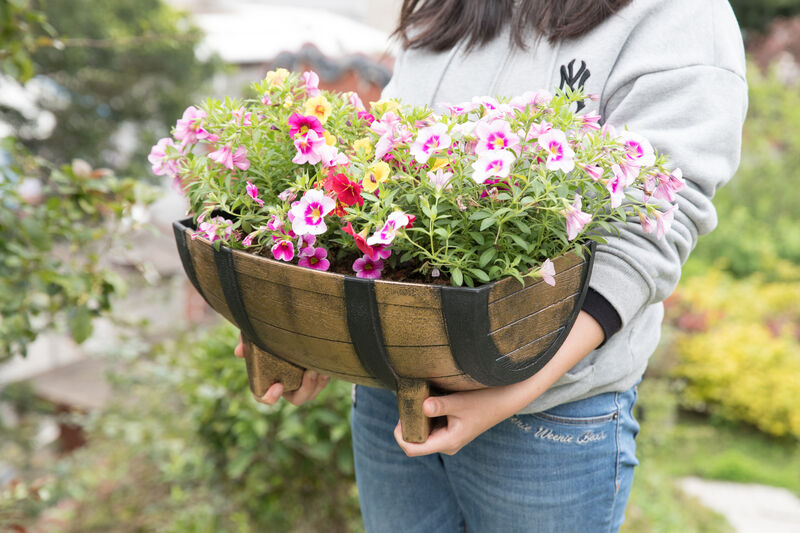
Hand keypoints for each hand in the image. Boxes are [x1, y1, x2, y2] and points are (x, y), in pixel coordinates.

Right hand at [234, 336, 328, 405]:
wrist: (288, 324)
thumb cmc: (267, 332)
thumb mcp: (255, 333)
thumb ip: (246, 341)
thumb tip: (240, 352)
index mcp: (266, 379)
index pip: (263, 396)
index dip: (269, 397)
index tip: (278, 386)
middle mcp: (284, 385)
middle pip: (296, 399)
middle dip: (305, 389)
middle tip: (310, 373)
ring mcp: (300, 382)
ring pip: (311, 394)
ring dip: (317, 384)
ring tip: (320, 368)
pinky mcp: (314, 375)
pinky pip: (321, 384)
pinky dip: (324, 378)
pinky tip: (326, 366)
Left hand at [393, 385, 524, 455]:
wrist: (504, 400)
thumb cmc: (485, 401)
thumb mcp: (461, 402)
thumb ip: (441, 405)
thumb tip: (423, 406)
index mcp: (447, 442)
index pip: (413, 449)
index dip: (400, 435)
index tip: (399, 416)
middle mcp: (446, 444)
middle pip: (415, 441)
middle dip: (408, 423)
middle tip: (408, 402)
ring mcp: (448, 438)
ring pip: (423, 432)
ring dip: (417, 418)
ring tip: (419, 399)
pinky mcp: (451, 430)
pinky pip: (431, 426)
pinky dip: (426, 415)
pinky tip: (429, 400)